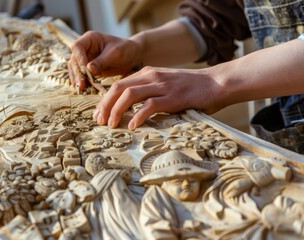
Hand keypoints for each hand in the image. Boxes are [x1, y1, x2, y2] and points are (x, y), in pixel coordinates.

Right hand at [68, 31, 142, 90]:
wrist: (132, 56)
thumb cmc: (125, 50)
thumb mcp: (115, 54)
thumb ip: (102, 61)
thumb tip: (88, 70)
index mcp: (90, 39)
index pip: (77, 47)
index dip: (79, 59)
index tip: (86, 70)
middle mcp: (85, 48)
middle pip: (74, 60)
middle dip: (77, 73)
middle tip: (81, 85)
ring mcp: (85, 59)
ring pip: (76, 70)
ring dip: (77, 80)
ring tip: (81, 90)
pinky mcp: (89, 70)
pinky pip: (82, 76)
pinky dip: (83, 83)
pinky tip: (83, 91)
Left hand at [93, 66, 225, 129]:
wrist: (215, 83)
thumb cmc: (189, 88)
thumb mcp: (164, 84)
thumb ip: (148, 90)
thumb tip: (130, 108)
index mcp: (147, 73)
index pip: (118, 85)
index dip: (105, 100)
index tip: (100, 114)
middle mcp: (151, 76)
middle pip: (118, 88)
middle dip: (105, 105)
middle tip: (100, 121)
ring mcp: (162, 86)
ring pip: (129, 95)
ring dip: (116, 111)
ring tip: (111, 125)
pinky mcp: (172, 97)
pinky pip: (149, 106)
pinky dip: (137, 117)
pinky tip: (132, 126)